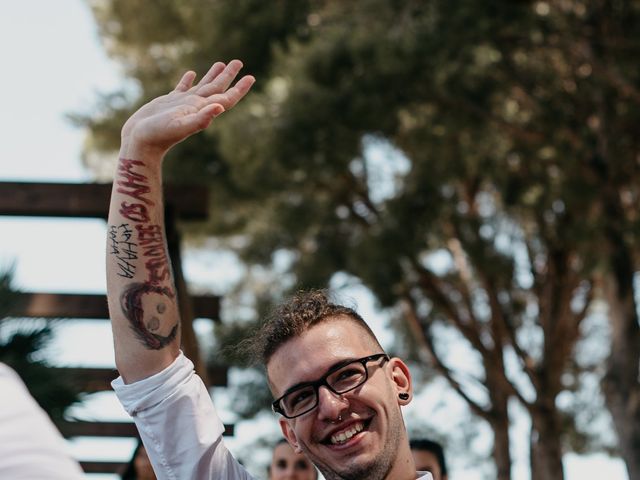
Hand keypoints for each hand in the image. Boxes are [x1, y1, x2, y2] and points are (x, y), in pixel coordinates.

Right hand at [121, 60, 254, 156]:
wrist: (140, 142)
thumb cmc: (159, 135)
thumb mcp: (181, 126)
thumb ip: (201, 118)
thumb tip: (220, 108)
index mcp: (201, 110)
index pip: (226, 98)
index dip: (239, 89)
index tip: (251, 77)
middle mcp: (195, 106)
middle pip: (217, 88)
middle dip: (228, 75)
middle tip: (238, 61)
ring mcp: (182, 104)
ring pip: (202, 86)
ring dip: (212, 75)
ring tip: (221, 63)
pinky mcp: (169, 102)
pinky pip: (182, 88)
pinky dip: (188, 80)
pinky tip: (191, 74)